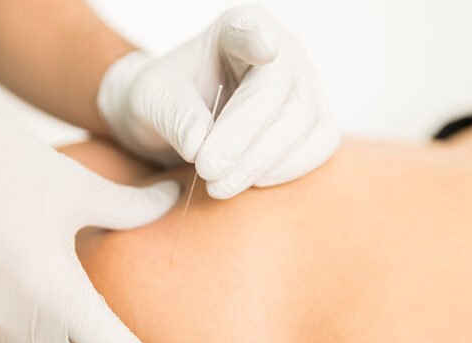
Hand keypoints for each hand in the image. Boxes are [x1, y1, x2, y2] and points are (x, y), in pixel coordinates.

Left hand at [98, 5, 339, 198]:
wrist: (178, 119)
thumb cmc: (166, 99)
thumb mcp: (152, 101)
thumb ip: (176, 116)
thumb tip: (200, 144)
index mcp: (236, 28)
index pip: (252, 30)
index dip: (259, 39)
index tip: (263, 47)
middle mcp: (281, 49)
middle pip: (278, 92)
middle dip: (242, 139)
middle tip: (207, 170)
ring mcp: (304, 83)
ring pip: (301, 123)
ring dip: (260, 162)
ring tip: (218, 185)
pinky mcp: (314, 119)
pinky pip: (319, 144)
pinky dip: (288, 169)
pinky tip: (253, 181)